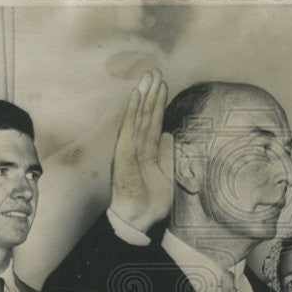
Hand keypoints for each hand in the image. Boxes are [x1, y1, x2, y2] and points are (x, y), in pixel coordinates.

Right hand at [111, 70, 173, 233]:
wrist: (141, 221)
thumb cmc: (151, 203)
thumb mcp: (167, 175)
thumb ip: (166, 155)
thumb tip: (168, 134)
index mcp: (146, 152)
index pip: (153, 123)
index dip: (158, 104)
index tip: (163, 85)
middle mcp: (136, 147)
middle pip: (145, 115)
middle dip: (151, 93)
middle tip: (156, 70)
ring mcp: (129, 149)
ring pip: (138, 117)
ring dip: (145, 96)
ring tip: (150, 76)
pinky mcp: (124, 154)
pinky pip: (129, 128)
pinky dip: (133, 111)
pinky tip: (137, 95)